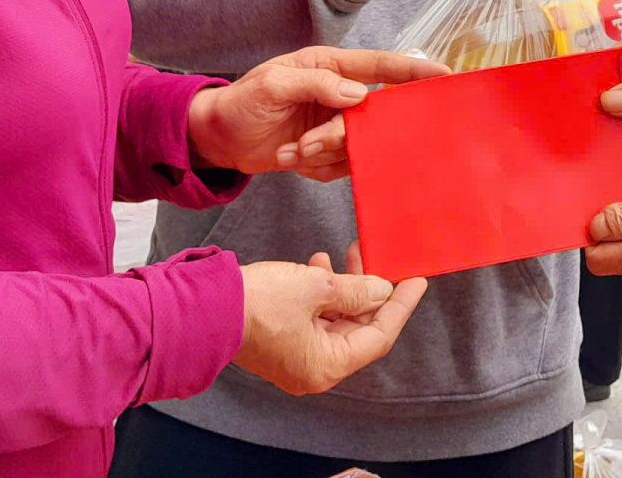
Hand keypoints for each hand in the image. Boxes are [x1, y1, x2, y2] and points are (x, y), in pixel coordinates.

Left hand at [187, 48, 447, 180]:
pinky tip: (288, 158)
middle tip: (308, 143)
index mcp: (330, 67)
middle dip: (342, 134)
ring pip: (355, 145)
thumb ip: (317, 84)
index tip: (444, 75)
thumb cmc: (242, 102)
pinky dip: (314, 167)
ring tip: (288, 150)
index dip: (413, 70)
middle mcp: (338, 94)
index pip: (380, 67)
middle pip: (370, 115)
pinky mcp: (328, 152)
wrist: (219, 139)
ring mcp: (335, 124)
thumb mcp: (274, 85)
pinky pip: (339, 167)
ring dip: (321, 153)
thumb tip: (358, 94)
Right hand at [234, 254, 426, 395]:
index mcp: (327, 365)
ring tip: (348, 253)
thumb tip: (382, 289)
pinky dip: (322, 293)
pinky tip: (320, 264)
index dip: (400, 305)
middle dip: (369, 290)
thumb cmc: (259, 302)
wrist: (205, 306)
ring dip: (345, 287)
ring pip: (336, 320)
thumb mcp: (317, 288)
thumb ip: (357, 290)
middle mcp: (314, 369)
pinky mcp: (282, 341)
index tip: (416, 280)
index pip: (379, 336)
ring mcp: (296, 357)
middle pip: (358, 328)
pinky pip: (315, 318)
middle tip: (377, 258)